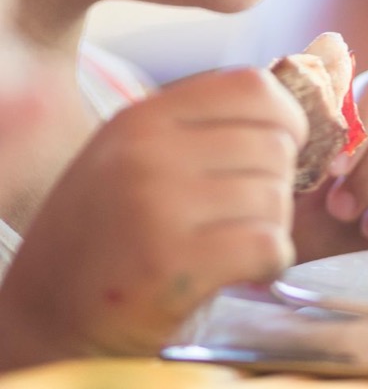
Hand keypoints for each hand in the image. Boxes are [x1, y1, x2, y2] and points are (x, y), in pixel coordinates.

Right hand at [0, 66, 307, 364]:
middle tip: (251, 208)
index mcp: (143, 118)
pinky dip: (272, 259)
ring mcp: (159, 207)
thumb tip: (291, 107)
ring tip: (238, 240)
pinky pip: (268, 244)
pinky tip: (245, 269)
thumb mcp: (134, 154)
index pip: (252, 87)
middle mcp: (149, 153)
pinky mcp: (175, 266)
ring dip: (273, 223)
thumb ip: (199, 127)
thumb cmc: (104, 230)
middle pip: (273, 143)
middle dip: (279, 179)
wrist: (44, 314)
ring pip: (275, 195)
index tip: (287, 142)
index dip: (286, 114)